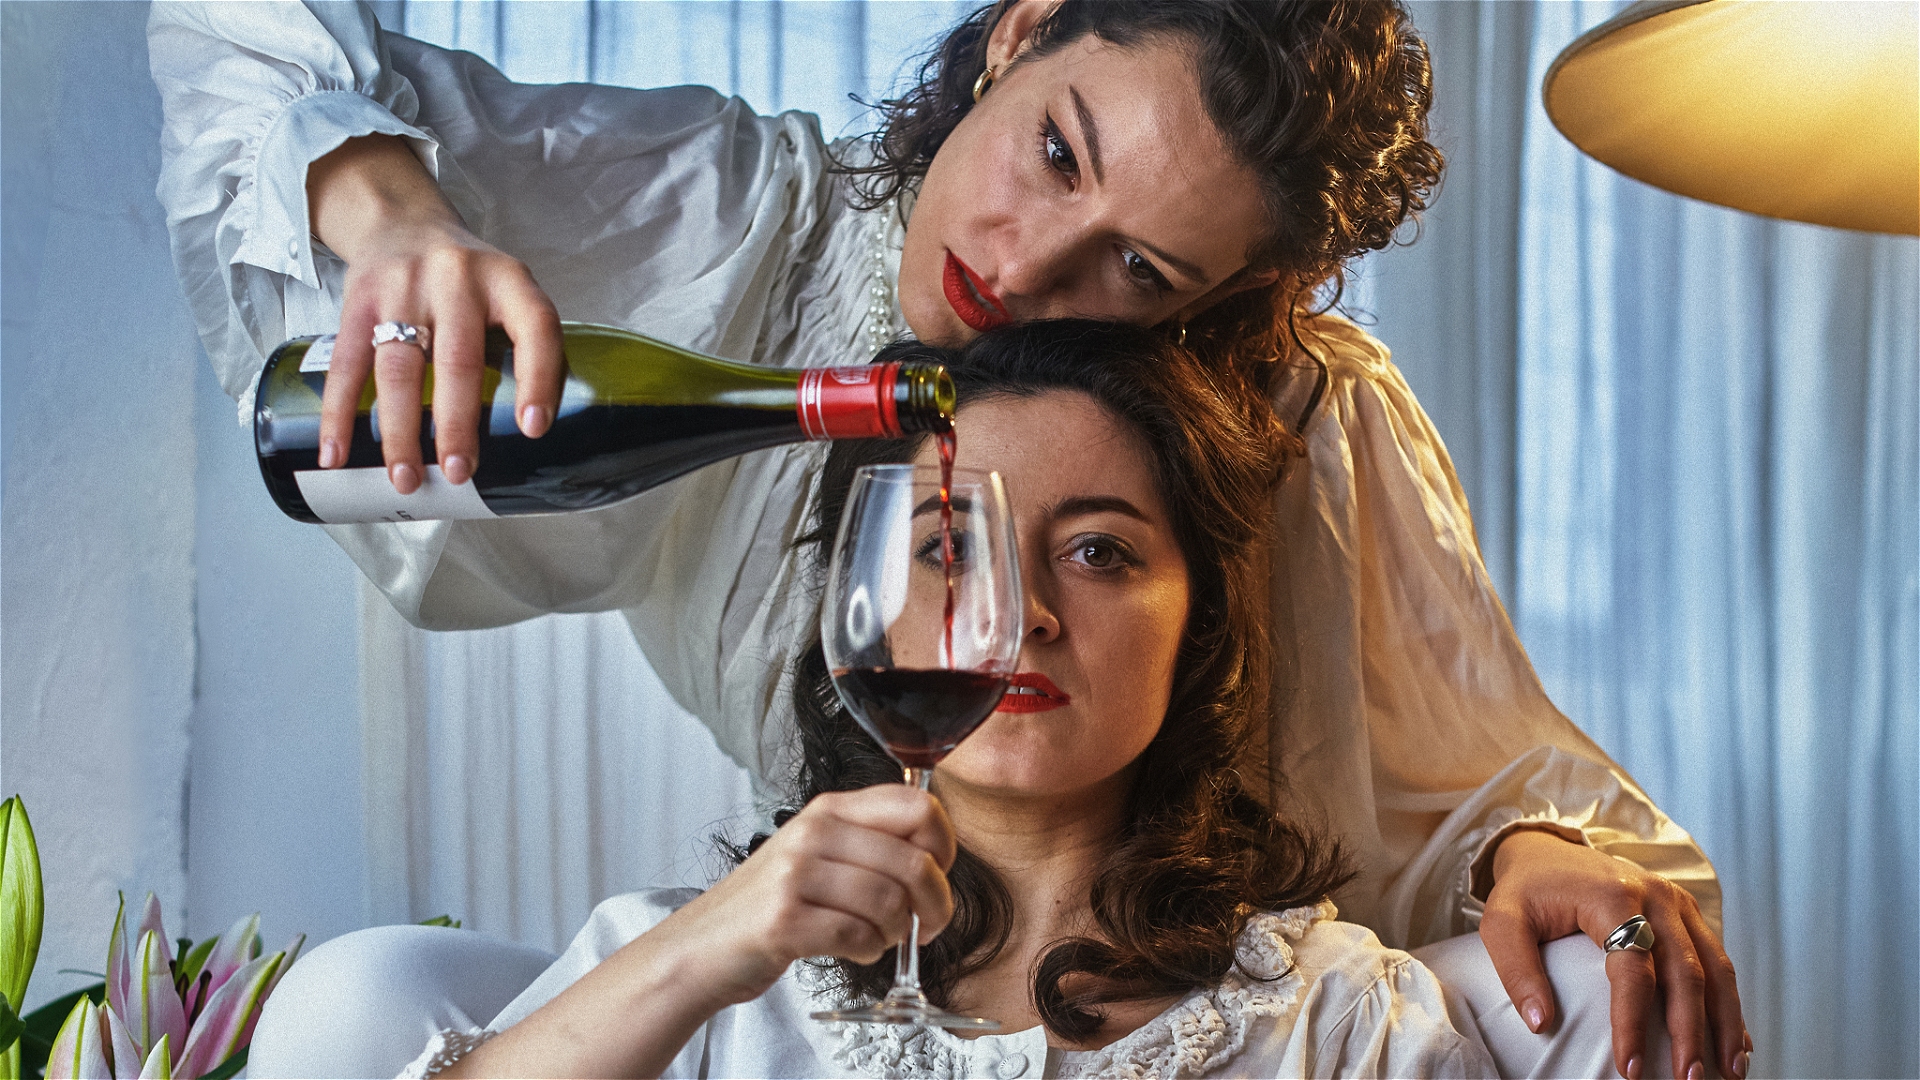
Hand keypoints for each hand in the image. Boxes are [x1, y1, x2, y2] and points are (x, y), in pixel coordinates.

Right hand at [306, 134, 563, 493]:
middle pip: (458, 359)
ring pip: (399, 369)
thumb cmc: (466, 278)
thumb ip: (520, 344)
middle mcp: (457, 279)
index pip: (534, 327)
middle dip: (457, 424)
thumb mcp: (506, 289)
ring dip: (400, 431)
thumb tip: (528, 439)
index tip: (533, 428)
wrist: (401, 220)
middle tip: (458, 472)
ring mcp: (402, 288)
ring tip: (406, 478)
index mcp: (507, 281)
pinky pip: (346, 364)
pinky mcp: (357, 301)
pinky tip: (337, 453)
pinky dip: (338, 414)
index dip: (538, 378)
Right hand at [654, 784, 958, 1008]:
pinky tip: (855, 950)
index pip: (918, 805)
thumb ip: (871, 843)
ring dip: (897, 932)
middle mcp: (813, 833)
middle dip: (935, 904)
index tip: (938, 872)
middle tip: (928, 925)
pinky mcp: (785, 920)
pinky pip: (859, 937)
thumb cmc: (771, 904)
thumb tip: (937, 855)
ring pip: (890, 903)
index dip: (945, 844)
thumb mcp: (818, 853)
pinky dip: (869, 952)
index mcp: (830, 809)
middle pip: (914, 862)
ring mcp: (795, 875)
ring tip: (879, 937)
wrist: (702, 946)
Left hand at [1479, 829, 1749, 1079]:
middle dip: (1690, 1033)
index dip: (1634, 1023)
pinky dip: (1729, 1003)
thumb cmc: (1524, 891)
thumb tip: (1541, 1024)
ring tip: (1730, 1071)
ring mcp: (1677, 901)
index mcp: (1611, 896)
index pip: (1632, 970)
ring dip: (1725, 1023)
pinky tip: (1738, 1041)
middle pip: (1685, 972)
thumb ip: (1517, 971)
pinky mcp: (1686, 911)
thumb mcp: (1502, 923)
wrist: (1545, 850)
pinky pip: (1718, 960)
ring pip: (1715, 968)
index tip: (1630, 1070)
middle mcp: (1655, 896)